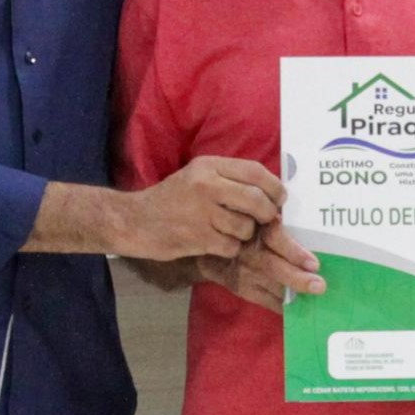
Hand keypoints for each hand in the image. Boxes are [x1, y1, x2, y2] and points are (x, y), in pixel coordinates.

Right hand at [125, 157, 283, 260]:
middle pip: (257, 200)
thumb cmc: (171, 199)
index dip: (274, 187)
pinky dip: (230, 248)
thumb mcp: (197, 176)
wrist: (134, 221)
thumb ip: (229, 178)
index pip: (255, 171)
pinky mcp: (198, 238)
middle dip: (268, 213)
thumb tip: (269, 191)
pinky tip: (216, 242)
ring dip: (245, 234)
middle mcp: (206, 186)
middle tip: (264, 220)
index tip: (280, 198)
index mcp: (208, 166)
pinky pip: (232, 246)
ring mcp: (202, 213)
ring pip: (247, 227)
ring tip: (230, 230)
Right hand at [197, 221, 323, 312]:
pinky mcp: (240, 288)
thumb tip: (312, 215)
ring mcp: (243, 273)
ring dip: (294, 295)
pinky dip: (282, 306)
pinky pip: (265, 301)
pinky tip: (299, 307)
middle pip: (274, 267)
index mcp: (256, 230)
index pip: (275, 239)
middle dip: (298, 279)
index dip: (295, 252)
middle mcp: (249, 252)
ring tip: (315, 300)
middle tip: (319, 286)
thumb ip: (278, 217)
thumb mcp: (257, 216)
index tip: (314, 264)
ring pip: (271, 287)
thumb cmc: (244, 227)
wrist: (209, 248)